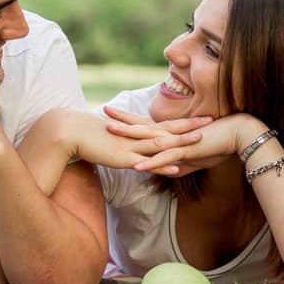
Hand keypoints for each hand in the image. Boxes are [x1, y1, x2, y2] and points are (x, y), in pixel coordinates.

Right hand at [66, 109, 210, 169]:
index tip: (201, 117)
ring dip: (182, 141)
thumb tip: (135, 152)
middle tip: (213, 119)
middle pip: (169, 128)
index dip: (184, 120)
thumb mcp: (113, 141)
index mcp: (137, 131)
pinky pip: (147, 161)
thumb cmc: (90, 137)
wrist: (71, 132)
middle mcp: (138, 135)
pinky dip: (163, 163)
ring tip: (202, 139)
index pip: (165, 124)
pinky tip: (177, 167)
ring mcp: (132, 145)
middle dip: (191, 125)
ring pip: (162, 142)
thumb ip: (126, 144)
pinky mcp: (124, 157)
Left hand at [104, 107, 264, 176]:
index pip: (147, 125)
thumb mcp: (196, 157)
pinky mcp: (187, 151)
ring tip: (110, 133)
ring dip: (128, 136)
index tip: (113, 114)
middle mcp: (172, 134)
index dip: (130, 119)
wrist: (239, 134)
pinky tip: (136, 166)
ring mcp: (178, 142)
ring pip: (148, 139)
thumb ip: (181, 164)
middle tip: (103, 111)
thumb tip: (170, 171)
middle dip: (122, 120)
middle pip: (142, 126)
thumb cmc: (220, 144)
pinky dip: (150, 162)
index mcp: (173, 134)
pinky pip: (165, 158)